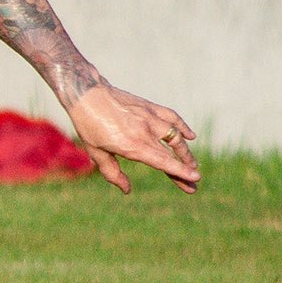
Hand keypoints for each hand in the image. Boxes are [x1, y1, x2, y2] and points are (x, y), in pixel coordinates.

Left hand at [66, 82, 199, 194]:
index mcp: (132, 145)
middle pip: (171, 154)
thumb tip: (127, 190)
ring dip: (185, 151)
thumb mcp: (96, 152)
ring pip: (175, 136)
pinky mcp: (149, 107)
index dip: (180, 171)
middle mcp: (145, 131)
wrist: (87, 92)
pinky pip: (171, 117)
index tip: (195, 179)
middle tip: (195, 182)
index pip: (163, 162)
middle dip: (185, 169)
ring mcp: (150, 117)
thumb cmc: (88, 125)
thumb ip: (112, 173)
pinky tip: (190, 136)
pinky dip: (182, 126)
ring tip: (192, 164)